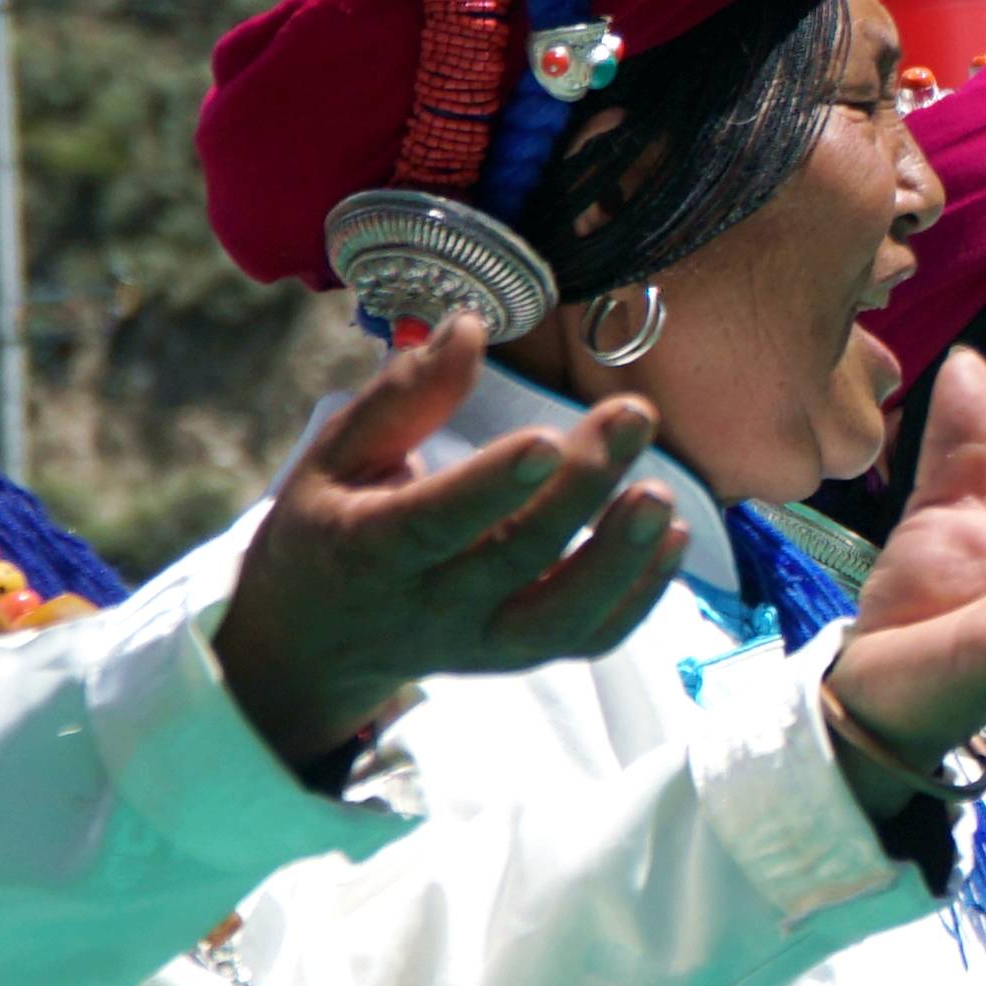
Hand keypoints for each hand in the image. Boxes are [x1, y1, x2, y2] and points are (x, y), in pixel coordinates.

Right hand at [214, 317, 688, 770]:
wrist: (315, 643)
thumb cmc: (327, 528)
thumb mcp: (334, 456)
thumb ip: (403, 397)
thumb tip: (468, 327)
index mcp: (368, 549)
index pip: (435, 522)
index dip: (493, 485)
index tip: (548, 437)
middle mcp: (428, 605)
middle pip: (514, 558)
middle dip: (580, 487)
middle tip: (631, 417)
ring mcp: (478, 641)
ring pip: (559, 617)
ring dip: (620, 558)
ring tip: (660, 494)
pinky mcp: (517, 657)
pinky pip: (587, 640)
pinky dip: (638, 597)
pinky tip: (670, 537)